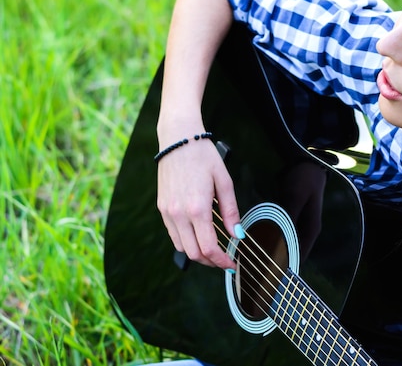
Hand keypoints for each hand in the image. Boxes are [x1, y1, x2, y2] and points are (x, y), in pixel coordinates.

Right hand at [156, 134, 240, 269]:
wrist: (178, 139)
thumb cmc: (203, 156)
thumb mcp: (224, 181)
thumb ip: (230, 211)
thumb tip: (237, 234)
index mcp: (197, 208)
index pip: (209, 248)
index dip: (221, 261)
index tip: (231, 264)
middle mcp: (179, 214)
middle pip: (193, 253)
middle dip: (210, 262)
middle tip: (224, 260)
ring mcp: (167, 212)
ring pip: (181, 247)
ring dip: (198, 254)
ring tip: (213, 250)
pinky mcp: (161, 208)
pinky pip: (173, 234)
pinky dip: (186, 242)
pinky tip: (198, 236)